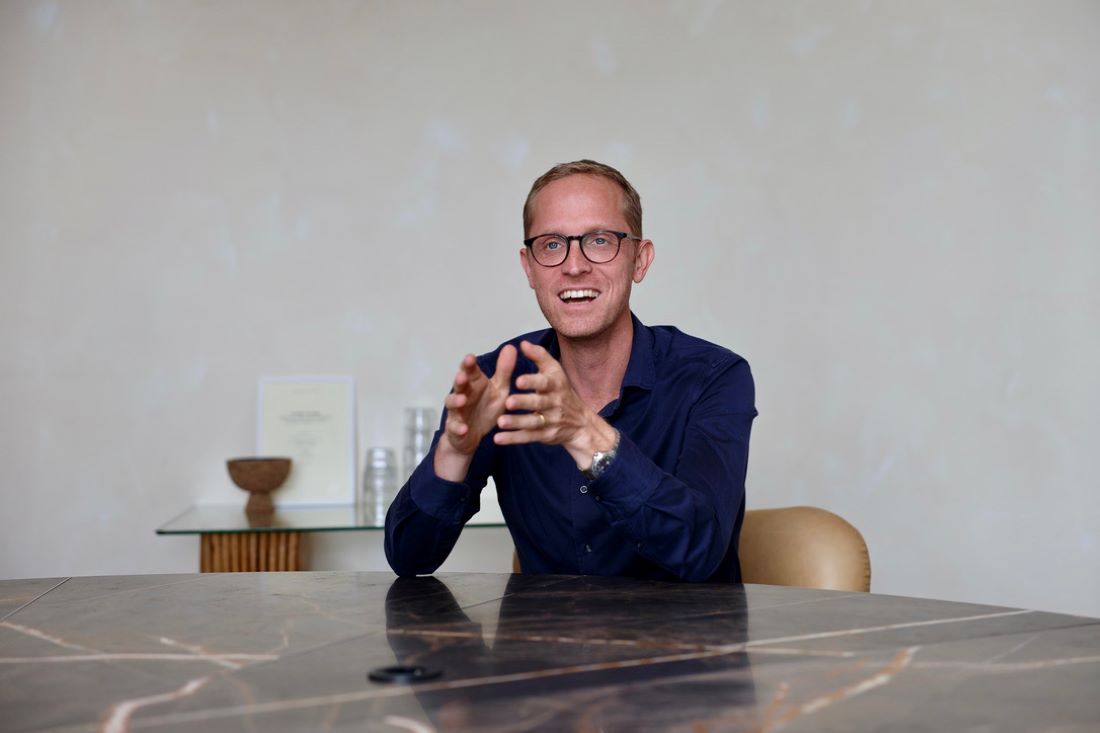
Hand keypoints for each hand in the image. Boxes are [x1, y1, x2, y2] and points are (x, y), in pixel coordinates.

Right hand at [433, 346, 516, 480]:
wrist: (474, 435)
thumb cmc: (486, 408)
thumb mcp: (499, 390)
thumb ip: (504, 371)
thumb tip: (511, 346)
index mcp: (474, 383)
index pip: (470, 370)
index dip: (468, 364)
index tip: (471, 357)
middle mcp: (463, 393)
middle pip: (459, 384)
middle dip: (459, 379)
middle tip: (462, 375)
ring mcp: (457, 410)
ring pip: (452, 403)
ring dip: (456, 400)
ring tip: (462, 400)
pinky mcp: (455, 428)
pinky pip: (455, 427)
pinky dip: (458, 427)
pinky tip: (464, 428)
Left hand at [494, 341, 617, 469]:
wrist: (580, 422)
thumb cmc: (561, 391)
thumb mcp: (555, 371)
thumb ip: (539, 356)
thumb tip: (522, 343)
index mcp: (555, 385)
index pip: (545, 383)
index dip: (532, 382)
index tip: (518, 380)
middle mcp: (554, 403)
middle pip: (538, 403)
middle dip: (524, 403)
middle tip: (508, 401)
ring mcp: (550, 421)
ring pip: (533, 422)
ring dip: (516, 423)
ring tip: (500, 421)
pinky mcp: (544, 435)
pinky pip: (528, 437)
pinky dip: (513, 438)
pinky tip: (499, 438)